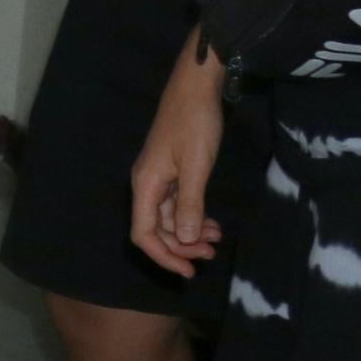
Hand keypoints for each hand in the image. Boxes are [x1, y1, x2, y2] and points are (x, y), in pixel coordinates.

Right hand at [130, 63, 226, 276]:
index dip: (163, 256)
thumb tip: (186, 240)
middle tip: (212, 254)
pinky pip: (178, 204)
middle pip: (156, 229)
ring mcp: (160, 178)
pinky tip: (211, 222)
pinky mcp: (173, 171)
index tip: (189, 271)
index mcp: (146, 185)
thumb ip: (190, 204)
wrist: (196, 89)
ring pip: (169, 218)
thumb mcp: (196, 166)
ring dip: (190, 233)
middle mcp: (148, 185)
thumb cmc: (194, 124)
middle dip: (181, 246)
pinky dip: (193, 216)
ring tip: (216, 239)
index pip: (143, 233)